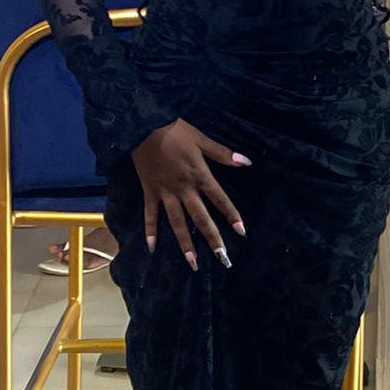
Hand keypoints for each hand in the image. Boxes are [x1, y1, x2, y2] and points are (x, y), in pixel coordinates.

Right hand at [131, 119, 249, 269]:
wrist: (144, 127)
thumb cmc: (175, 131)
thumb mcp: (201, 139)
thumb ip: (222, 154)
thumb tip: (246, 162)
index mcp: (199, 175)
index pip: (219, 199)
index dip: (231, 215)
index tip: (242, 232)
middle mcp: (184, 189)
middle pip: (200, 217)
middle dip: (212, 238)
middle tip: (222, 258)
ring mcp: (166, 193)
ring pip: (177, 222)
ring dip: (185, 243)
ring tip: (193, 263)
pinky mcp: (150, 192)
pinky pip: (151, 215)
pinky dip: (150, 231)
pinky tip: (152, 248)